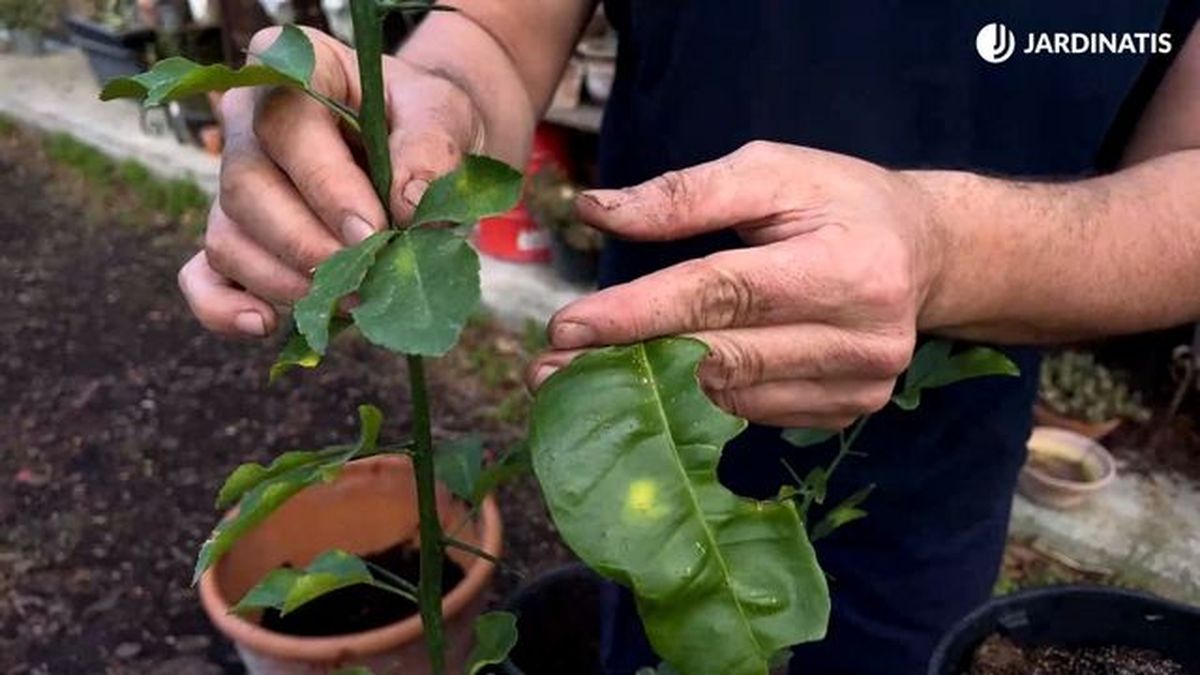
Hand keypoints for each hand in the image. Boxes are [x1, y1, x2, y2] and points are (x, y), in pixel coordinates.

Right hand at [179, 27, 483, 336]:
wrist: (423, 147)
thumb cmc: (425, 120)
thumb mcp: (445, 114)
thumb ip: (432, 148)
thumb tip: (408, 206)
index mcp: (294, 69)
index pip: (285, 122)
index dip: (325, 184)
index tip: (373, 229)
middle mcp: (248, 120)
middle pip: (246, 187)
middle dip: (308, 245)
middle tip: (366, 278)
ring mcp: (235, 181)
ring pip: (228, 236)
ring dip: (286, 281)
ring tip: (350, 301)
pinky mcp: (237, 236)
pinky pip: (204, 275)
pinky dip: (223, 307)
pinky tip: (266, 325)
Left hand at [527, 141, 944, 428]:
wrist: (925, 252)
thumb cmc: (840, 200)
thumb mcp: (771, 171)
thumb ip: (685, 193)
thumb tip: (596, 210)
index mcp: (845, 265)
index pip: (723, 292)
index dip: (640, 312)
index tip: (567, 328)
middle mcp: (861, 336)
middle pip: (719, 356)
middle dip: (627, 362)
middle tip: (549, 371)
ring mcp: (859, 384)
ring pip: (729, 397)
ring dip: (653, 391)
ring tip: (585, 379)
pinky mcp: (848, 412)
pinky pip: (752, 413)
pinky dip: (699, 401)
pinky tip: (657, 389)